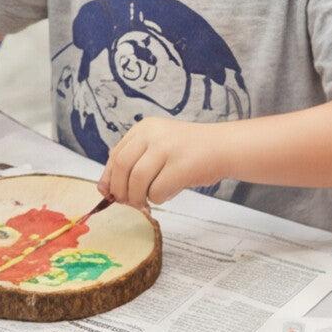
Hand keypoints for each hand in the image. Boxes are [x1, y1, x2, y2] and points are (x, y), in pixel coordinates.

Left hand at [99, 119, 224, 208]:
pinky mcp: (180, 166)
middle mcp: (153, 134)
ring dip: (138, 198)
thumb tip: (106, 188)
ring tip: (147, 202)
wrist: (225, 147)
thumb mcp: (159, 146)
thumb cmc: (191, 152)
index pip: (116, 155)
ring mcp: (167, 149)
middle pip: (122, 168)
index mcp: (145, 128)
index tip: (108, 193)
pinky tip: (169, 193)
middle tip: (128, 202)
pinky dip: (158, 198)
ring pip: (137, 181)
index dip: (108, 177)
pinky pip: (157, 191)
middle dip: (121, 190)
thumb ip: (135, 161)